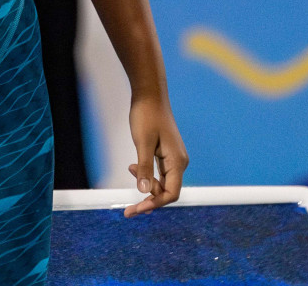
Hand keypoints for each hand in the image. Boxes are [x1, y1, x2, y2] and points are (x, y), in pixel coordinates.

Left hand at [124, 95, 187, 216]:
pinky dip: (146, 175)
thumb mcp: (142, 143)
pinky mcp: (167, 154)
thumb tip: (143, 191)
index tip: (136, 209)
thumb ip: (144, 168)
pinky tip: (132, 167)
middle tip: (128, 210)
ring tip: (128, 169)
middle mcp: (179, 162)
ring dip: (146, 185)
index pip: (170, 194)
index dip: (154, 204)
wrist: (150, 96)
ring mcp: (174, 159)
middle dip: (148, 200)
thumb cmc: (146, 116)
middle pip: (166, 191)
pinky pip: (159, 173)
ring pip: (162, 183)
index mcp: (177, 162)